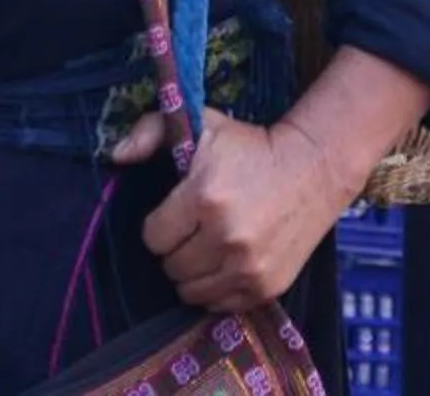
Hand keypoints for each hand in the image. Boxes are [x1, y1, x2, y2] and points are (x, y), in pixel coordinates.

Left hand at [110, 108, 357, 312]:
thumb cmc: (250, 146)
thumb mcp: (201, 125)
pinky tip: (228, 262)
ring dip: (194, 272)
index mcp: (204, 197)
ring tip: (210, 246)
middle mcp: (227, 237)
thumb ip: (150, 132)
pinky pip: (220, 306)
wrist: (314, 167)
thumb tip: (115, 156)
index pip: (153, 237)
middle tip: (195, 228)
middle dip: (176, 248)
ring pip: (191, 292)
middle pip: (170, 267)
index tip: (178, 211)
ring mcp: (249, 267)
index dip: (161, 224)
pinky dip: (217, 289)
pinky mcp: (267, 287)